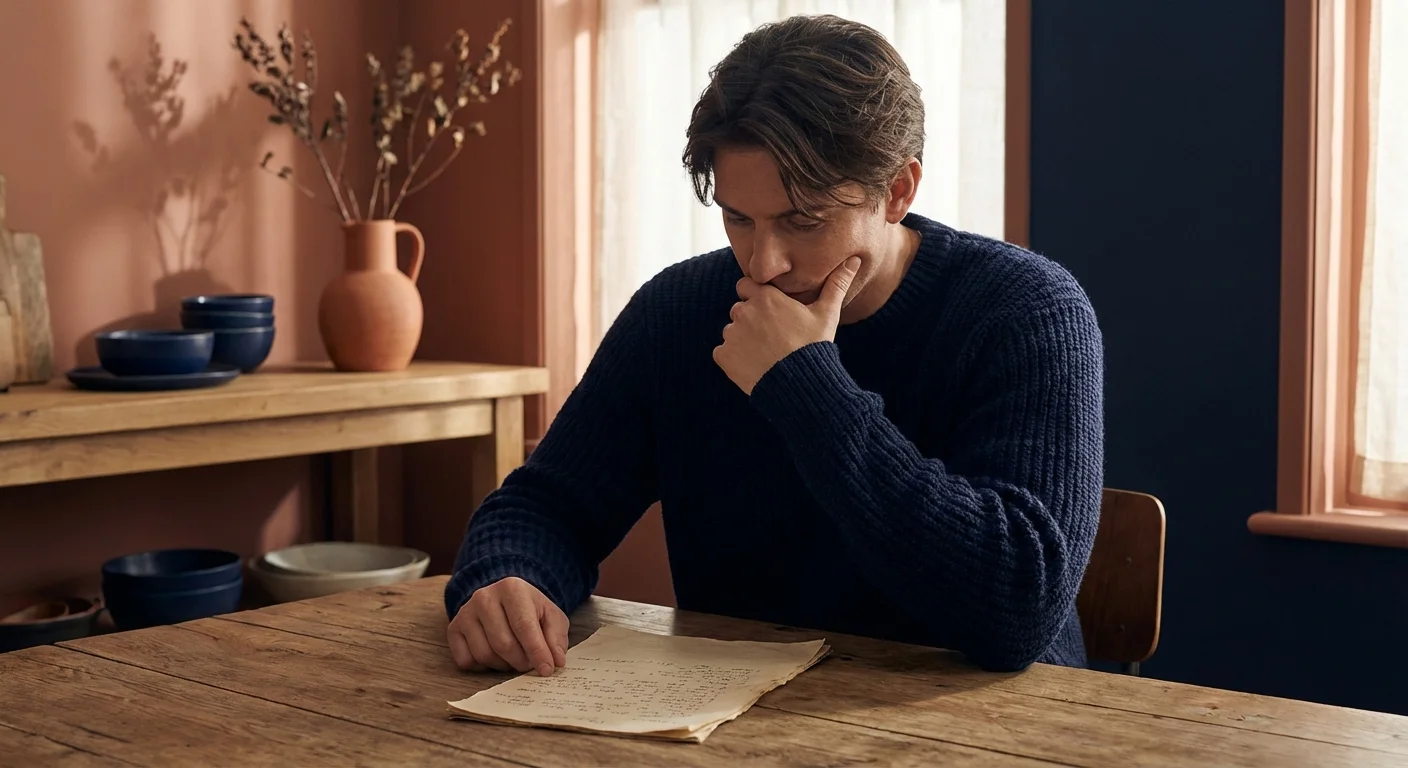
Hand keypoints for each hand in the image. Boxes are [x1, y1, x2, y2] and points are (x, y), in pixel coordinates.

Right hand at [446, 576, 568, 676]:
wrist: (504, 601)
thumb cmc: (530, 611)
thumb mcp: (551, 617)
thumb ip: (556, 637)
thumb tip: (555, 660)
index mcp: (511, 588)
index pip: (524, 626)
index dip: (537, 652)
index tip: (546, 670)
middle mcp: (484, 597)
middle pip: (503, 644)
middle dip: (521, 661)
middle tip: (529, 665)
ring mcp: (465, 612)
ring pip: (484, 655)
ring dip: (503, 665)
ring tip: (514, 658)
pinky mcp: (453, 629)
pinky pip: (466, 660)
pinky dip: (483, 667)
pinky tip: (494, 656)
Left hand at [714, 256, 859, 394]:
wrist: (801, 385)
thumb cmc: (814, 347)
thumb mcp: (827, 314)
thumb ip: (836, 284)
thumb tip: (854, 260)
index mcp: (765, 297)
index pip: (746, 285)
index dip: (755, 296)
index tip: (769, 310)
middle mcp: (743, 311)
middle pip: (739, 309)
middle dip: (750, 320)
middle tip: (771, 336)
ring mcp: (731, 334)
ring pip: (731, 331)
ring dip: (742, 339)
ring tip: (765, 353)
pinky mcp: (723, 356)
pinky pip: (722, 352)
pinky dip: (733, 359)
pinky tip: (754, 366)